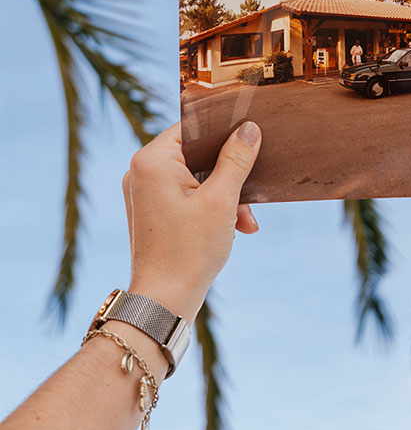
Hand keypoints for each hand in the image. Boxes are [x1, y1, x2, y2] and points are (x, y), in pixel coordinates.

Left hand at [122, 121, 261, 321]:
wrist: (164, 302)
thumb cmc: (189, 251)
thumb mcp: (222, 200)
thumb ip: (236, 159)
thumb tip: (249, 129)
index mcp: (152, 160)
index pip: (193, 127)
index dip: (224, 132)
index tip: (249, 142)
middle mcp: (142, 172)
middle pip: (198, 155)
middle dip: (229, 176)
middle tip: (250, 198)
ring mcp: (145, 192)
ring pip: (197, 177)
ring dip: (225, 196)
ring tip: (244, 221)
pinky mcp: (153, 211)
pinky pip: (187, 195)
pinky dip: (211, 207)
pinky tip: (232, 228)